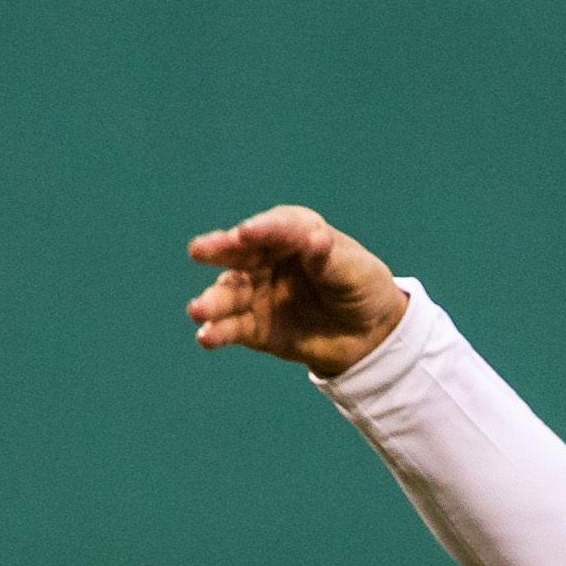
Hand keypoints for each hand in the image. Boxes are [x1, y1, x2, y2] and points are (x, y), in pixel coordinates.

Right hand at [188, 207, 408, 375]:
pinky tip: (206, 337)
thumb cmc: (360, 286)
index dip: (261, 230)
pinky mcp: (254, 328)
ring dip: (212, 302)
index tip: (246, 233)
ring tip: (198, 311)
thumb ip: (328, 255)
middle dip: (216, 251)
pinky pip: (232, 328)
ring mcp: (257, 293)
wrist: (367, 334)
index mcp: (293, 234)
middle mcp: (267, 259)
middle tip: (198, 250)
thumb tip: (314, 237)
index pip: (275, 228)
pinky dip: (218, 333)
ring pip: (229, 294)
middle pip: (238, 253)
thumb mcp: (352, 268)